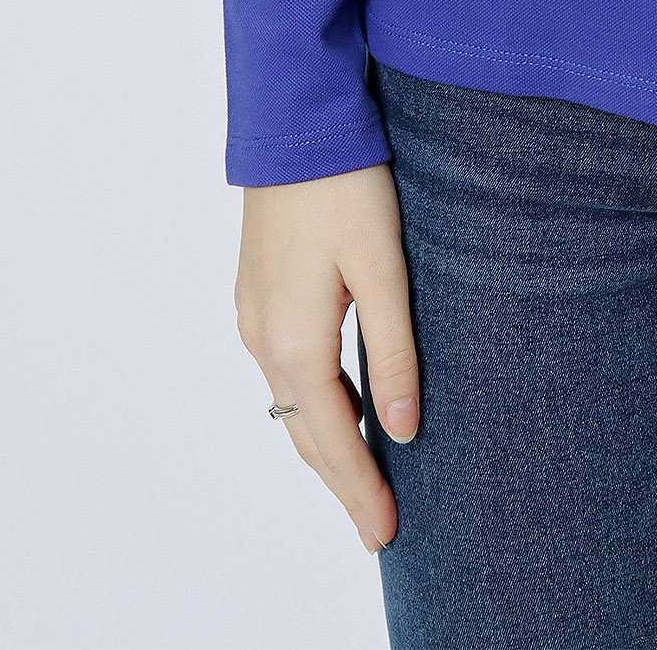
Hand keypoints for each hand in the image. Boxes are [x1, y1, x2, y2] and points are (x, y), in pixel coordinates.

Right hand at [235, 162, 420, 554]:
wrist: (294, 122)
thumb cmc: (346, 186)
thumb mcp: (384, 268)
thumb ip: (395, 352)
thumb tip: (402, 432)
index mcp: (294, 342)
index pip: (331, 440)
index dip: (360, 490)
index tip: (386, 535)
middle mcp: (263, 339)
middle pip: (304, 433)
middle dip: (342, 482)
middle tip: (376, 527)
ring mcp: (254, 316)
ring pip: (292, 403)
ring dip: (326, 444)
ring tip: (365, 480)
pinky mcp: (259, 293)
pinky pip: (286, 371)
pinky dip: (313, 404)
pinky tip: (342, 407)